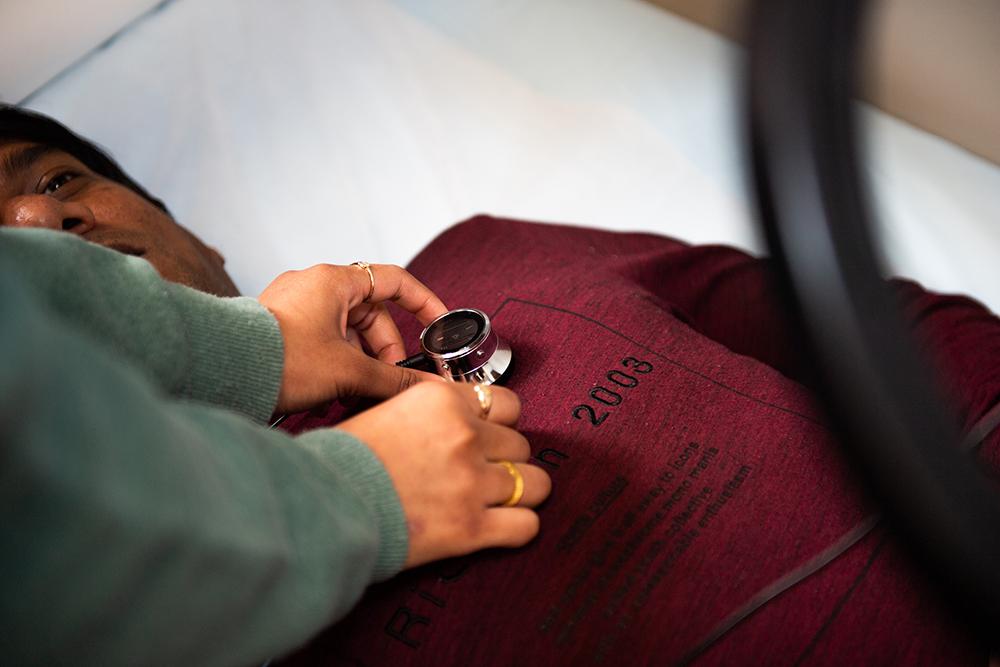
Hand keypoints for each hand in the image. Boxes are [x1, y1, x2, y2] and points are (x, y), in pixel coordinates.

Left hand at [258, 263, 448, 412]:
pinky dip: (333, 367)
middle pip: (370, 315)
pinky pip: (321, 343)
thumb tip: (428, 388)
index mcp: (334, 281)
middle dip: (384, 352)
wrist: (219, 373)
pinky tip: (328, 396)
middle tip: (388, 382)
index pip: (395, 281)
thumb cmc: (277, 359)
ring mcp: (294, 306)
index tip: (440, 327)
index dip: (424, 304)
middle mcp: (313, 286)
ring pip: (345, 333)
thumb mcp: (348, 372)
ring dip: (357, 365)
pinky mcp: (280, 328)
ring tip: (352, 396)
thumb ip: (394, 380)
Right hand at [337, 382, 551, 567]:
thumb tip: (456, 419)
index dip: (500, 424)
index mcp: (442, 400)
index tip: (490, 436)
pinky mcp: (471, 527)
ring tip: (500, 500)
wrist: (319, 507)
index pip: (507, 403)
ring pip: (535, 483)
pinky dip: (519, 527)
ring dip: (521, 493)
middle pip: (521, 445)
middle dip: (506, 460)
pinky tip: (502, 527)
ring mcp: (471, 481)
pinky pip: (527, 525)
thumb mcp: (387, 411)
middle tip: (483, 473)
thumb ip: (431, 412)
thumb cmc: (341, 462)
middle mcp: (464, 435)